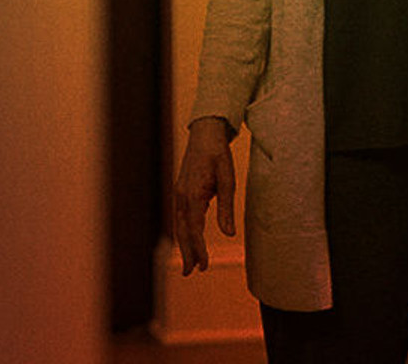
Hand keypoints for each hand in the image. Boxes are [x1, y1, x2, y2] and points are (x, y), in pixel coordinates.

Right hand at [173, 117, 236, 275]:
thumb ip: (226, 207)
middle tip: (191, 273)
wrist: (205, 133)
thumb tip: (229, 234)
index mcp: (193, 194)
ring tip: (189, 264)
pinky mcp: (181, 191)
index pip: (195, 229)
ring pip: (180, 225)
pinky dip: (183, 232)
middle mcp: (181, 196)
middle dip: (187, 252)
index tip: (204, 266)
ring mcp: (179, 193)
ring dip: (184, 244)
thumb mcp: (228, 179)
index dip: (199, 249)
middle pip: (183, 231)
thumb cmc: (218, 154)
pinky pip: (180, 217)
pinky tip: (187, 240)